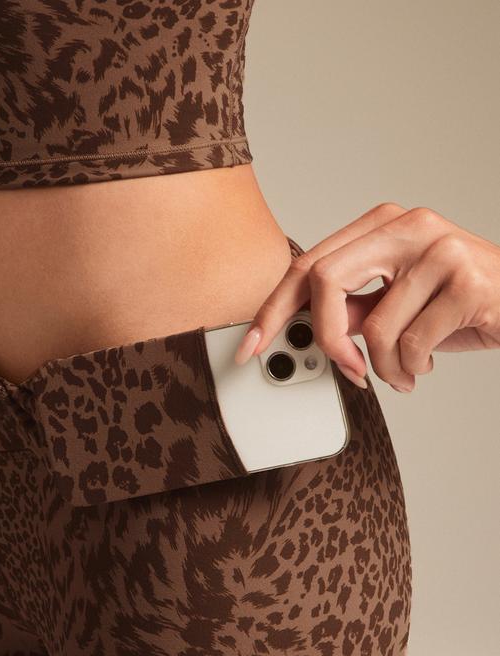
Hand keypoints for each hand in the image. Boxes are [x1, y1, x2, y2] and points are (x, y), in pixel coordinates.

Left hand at [234, 204, 499, 391]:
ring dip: (384, 366)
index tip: (251, 344)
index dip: (273, 308)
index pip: (309, 264)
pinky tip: (427, 365)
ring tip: (405, 370)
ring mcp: (439, 250)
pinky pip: (410, 345)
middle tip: (346, 369)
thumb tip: (300, 330)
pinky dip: (411, 369)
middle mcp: (408, 226)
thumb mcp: (396, 302)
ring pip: (371, 327)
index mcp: (383, 224)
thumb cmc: (460, 304)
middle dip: (324, 338)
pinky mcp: (466, 282)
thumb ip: (351, 308)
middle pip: (324, 282)